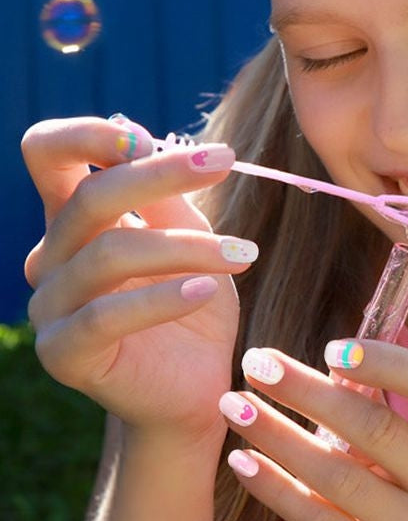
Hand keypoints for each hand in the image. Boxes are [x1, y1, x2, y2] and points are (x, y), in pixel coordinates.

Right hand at [23, 116, 252, 445]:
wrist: (194, 385)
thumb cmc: (193, 304)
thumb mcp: (191, 242)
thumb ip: (167, 200)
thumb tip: (144, 137)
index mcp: (75, 220)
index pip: (49, 154)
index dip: (90, 135)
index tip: (153, 137)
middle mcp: (52, 257)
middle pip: (90, 197)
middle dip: (161, 174)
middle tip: (226, 162)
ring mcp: (50, 306)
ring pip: (112, 253)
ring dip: (187, 247)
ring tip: (245, 254)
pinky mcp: (63, 353)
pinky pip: (107, 315)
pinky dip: (163, 298)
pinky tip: (208, 292)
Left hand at [220, 341, 407, 520]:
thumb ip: (382, 412)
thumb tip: (325, 363)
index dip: (391, 362)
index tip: (331, 349)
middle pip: (376, 426)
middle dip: (307, 390)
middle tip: (257, 363)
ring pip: (338, 474)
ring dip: (277, 434)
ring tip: (233, 406)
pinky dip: (275, 487)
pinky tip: (242, 461)